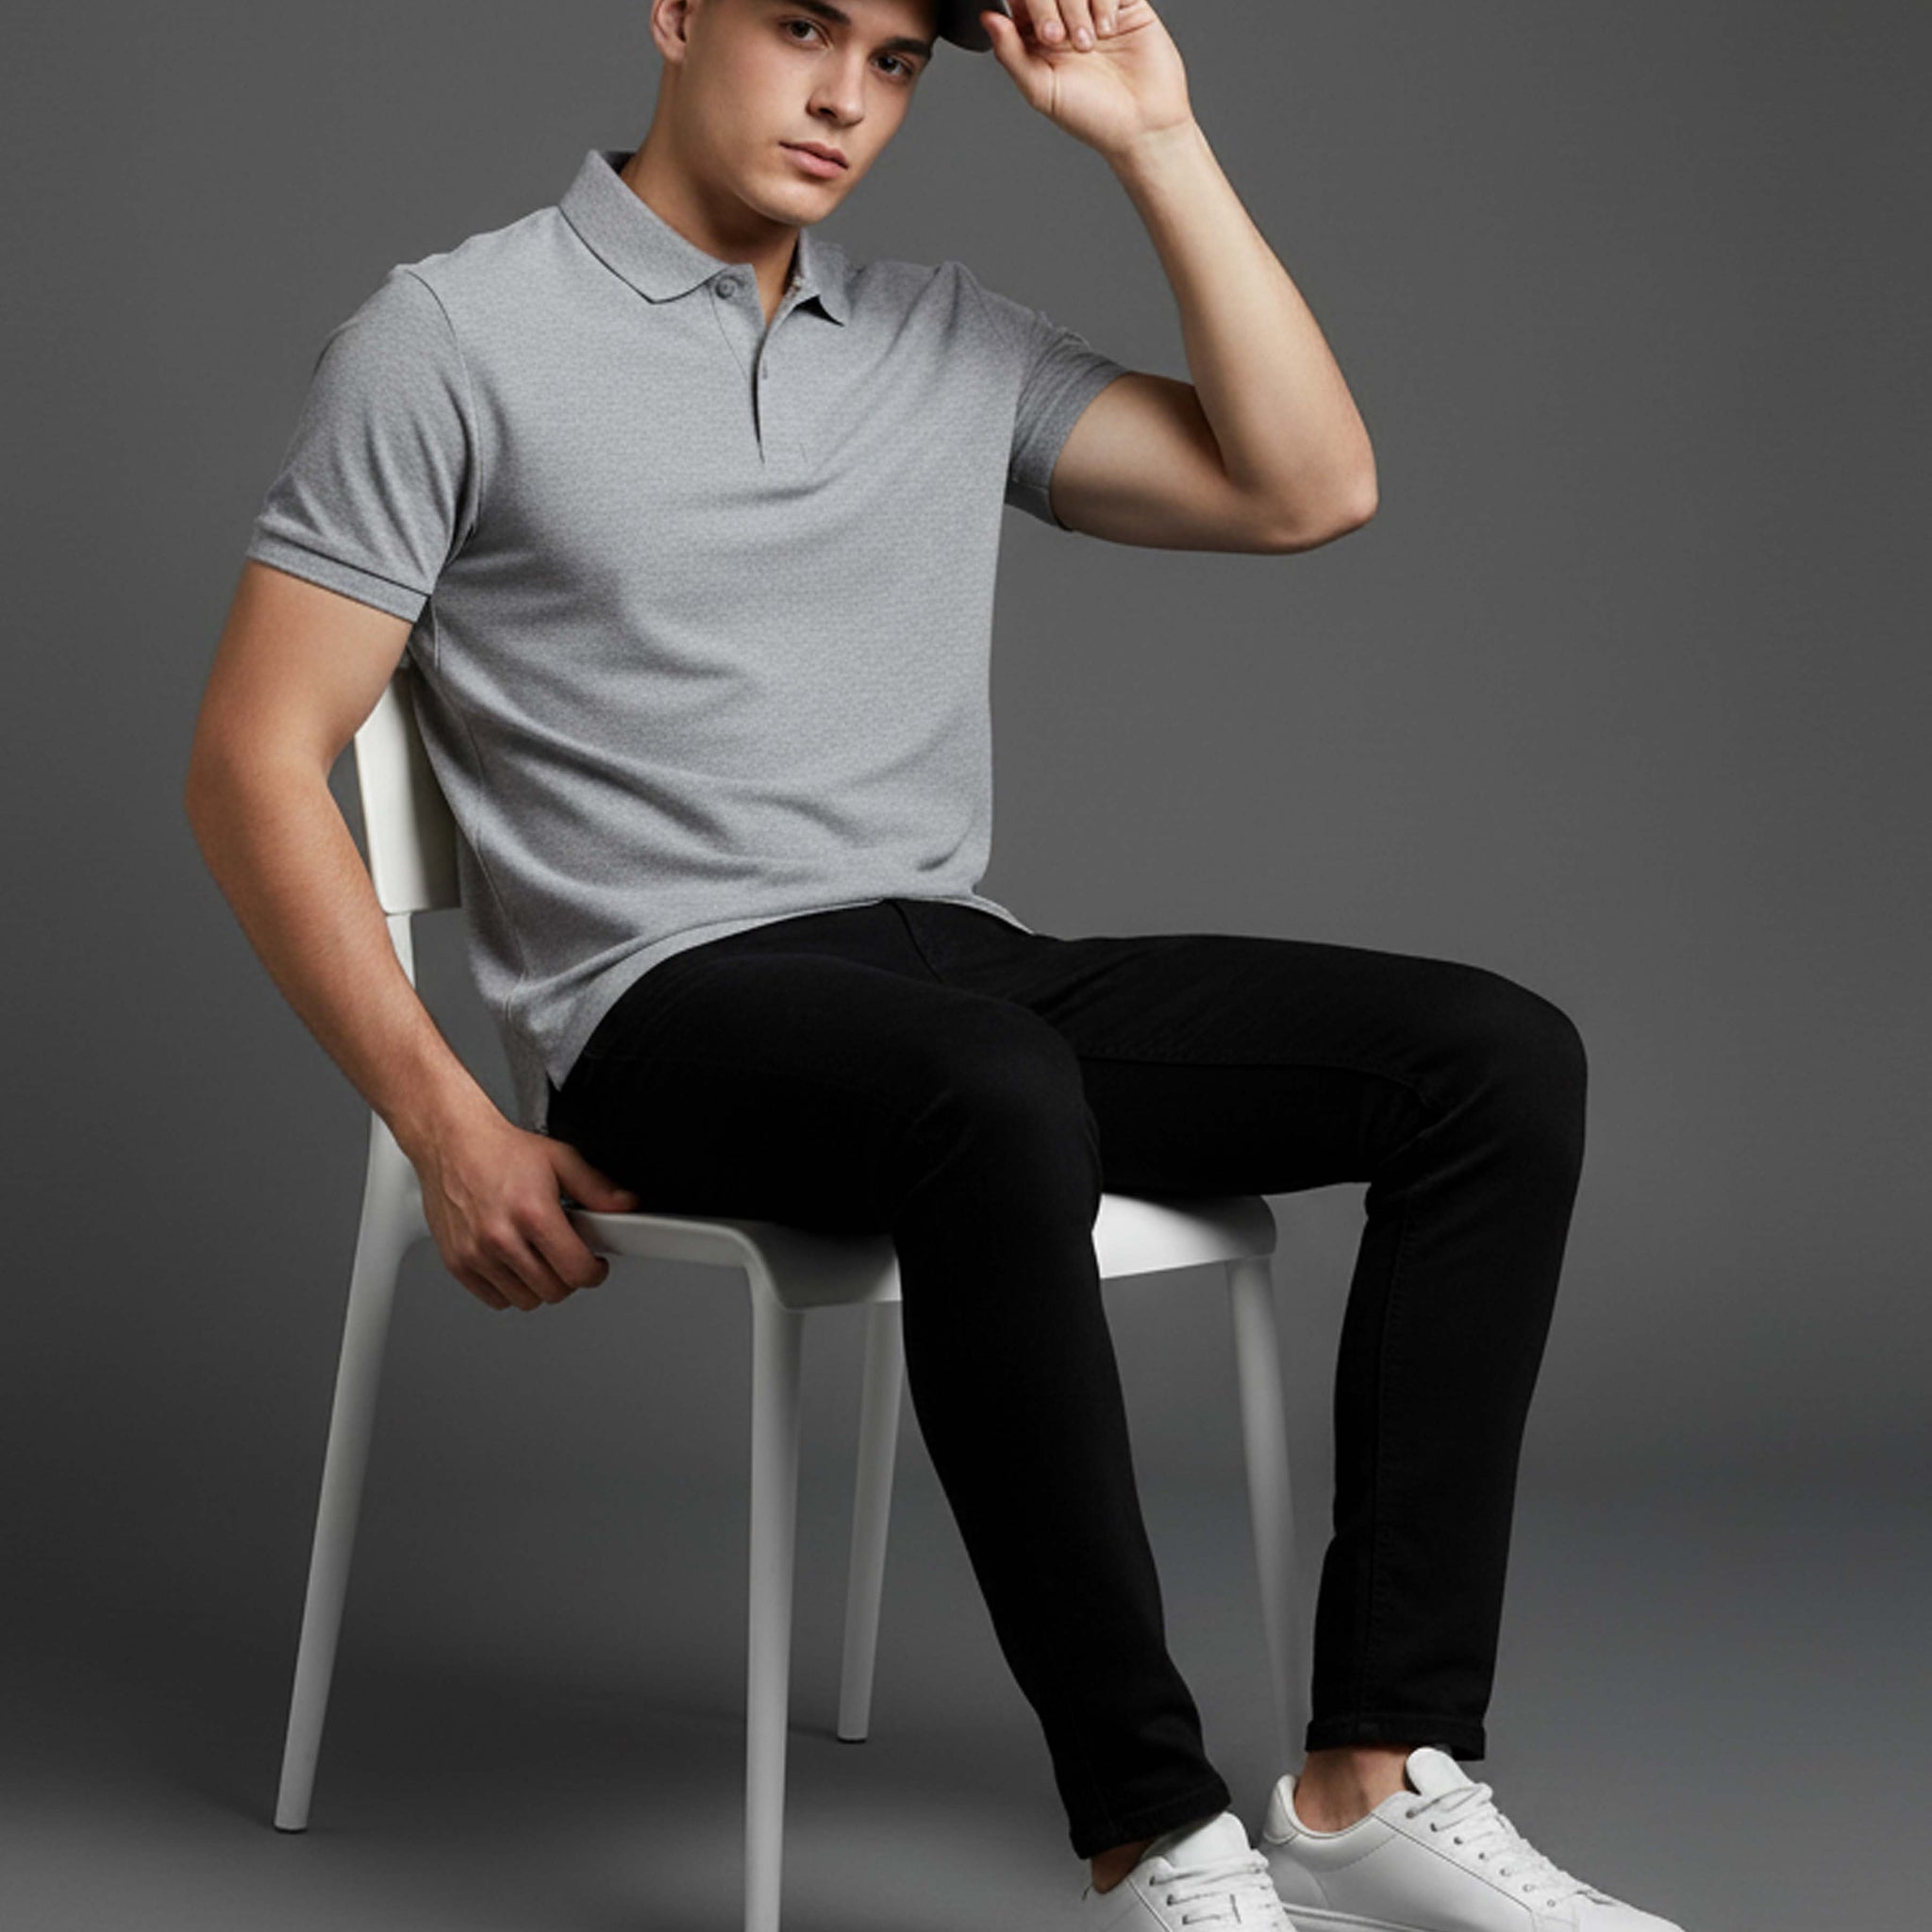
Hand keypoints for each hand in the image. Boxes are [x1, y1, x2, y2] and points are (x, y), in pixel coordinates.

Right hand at [408, 1102, 640, 1312]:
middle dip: (568, 1277)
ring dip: (539, 1285)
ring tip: (538, 1256)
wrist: (451, 1144)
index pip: (576, 1271)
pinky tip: (514, 1263)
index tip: (594, 1266)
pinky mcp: (458, 1264)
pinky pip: (496, 1299)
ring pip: (525, 1301)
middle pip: (553, 1291)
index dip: (594, 1272)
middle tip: (566, 1257)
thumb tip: (625, 1205)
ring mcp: (477, 1254)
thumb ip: (597, 1188)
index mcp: (532, 1213)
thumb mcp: (560, 1160)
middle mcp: (502, 1238)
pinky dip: (509, 1288)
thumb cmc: (501, 1151)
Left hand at [981, 0, 1194, 159]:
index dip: (1027, 5)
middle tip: (1059, 40)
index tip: (1039, 32)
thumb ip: (1010, 53)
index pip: (1021, 0)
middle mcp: (1065, 19)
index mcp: (1038, 38)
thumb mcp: (1042, 90)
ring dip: (1077, 7)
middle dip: (1048, 7)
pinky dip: (1104, 2)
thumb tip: (987, 18)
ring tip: (1088, 44)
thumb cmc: (1093, 116)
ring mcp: (1094, 9)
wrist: (1144, 124)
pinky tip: (1108, 30)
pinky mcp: (1125, 4)